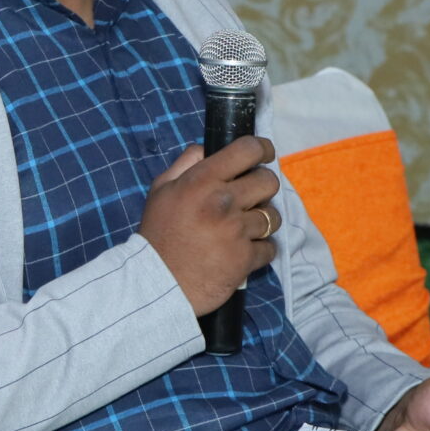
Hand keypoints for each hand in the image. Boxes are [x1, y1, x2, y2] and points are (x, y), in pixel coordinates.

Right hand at [138, 136, 282, 315]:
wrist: (157, 282)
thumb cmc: (158, 234)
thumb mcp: (161, 190)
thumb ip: (185, 164)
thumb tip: (206, 149)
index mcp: (202, 180)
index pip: (248, 150)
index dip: (262, 148)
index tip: (264, 154)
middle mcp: (223, 201)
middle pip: (269, 181)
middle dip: (263, 187)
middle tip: (251, 197)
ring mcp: (237, 231)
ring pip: (273, 216)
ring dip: (261, 221)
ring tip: (243, 229)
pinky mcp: (245, 258)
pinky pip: (270, 247)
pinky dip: (260, 250)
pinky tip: (242, 251)